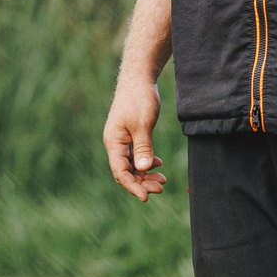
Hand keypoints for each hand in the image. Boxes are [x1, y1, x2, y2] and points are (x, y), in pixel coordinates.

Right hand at [104, 75, 168, 200]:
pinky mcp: (132, 136)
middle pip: (126, 172)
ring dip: (146, 175)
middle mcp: (116, 144)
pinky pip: (137, 156)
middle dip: (142, 182)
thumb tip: (144, 170)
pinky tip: (158, 165)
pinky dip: (147, 162)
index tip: (145, 197)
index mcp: (113, 142)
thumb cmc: (139, 99)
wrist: (139, 79)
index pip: (120, 172)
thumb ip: (143, 147)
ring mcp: (123, 141)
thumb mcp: (143, 124)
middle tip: (161, 188)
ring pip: (133, 165)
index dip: (132, 186)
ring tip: (163, 180)